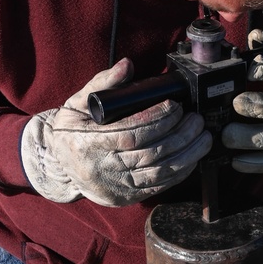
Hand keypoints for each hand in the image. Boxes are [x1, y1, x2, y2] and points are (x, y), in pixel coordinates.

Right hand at [21, 59, 211, 205]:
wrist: (59, 166)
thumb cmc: (70, 131)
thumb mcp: (77, 103)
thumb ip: (103, 83)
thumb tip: (127, 65)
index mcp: (88, 143)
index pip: (131, 133)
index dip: (157, 119)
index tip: (175, 106)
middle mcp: (102, 168)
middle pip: (150, 153)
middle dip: (179, 135)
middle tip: (196, 120)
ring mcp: (116, 186)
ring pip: (159, 172)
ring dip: (187, 154)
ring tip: (203, 137)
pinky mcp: (126, 197)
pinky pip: (159, 186)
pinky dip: (180, 172)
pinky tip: (192, 158)